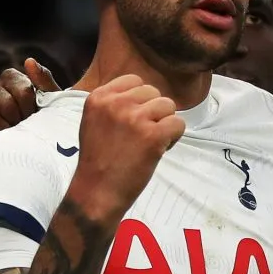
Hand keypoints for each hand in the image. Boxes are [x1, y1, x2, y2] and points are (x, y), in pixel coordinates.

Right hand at [0, 58, 61, 141]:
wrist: (36, 145)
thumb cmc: (45, 119)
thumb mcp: (52, 101)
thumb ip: (43, 80)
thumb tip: (29, 61)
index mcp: (11, 78)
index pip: (18, 86)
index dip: (27, 102)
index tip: (34, 112)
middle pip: (3, 101)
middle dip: (17, 117)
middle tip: (24, 125)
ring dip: (4, 128)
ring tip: (13, 135)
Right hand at [72, 75, 185, 215]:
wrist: (96, 192)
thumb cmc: (97, 161)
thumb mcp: (95, 121)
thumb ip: (115, 104)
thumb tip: (145, 95)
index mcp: (99, 97)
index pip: (134, 81)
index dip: (141, 100)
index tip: (134, 120)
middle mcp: (116, 103)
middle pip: (153, 92)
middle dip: (153, 112)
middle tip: (142, 135)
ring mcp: (135, 118)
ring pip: (168, 106)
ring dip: (164, 124)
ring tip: (150, 142)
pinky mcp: (152, 135)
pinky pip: (178, 123)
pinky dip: (173, 137)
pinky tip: (159, 149)